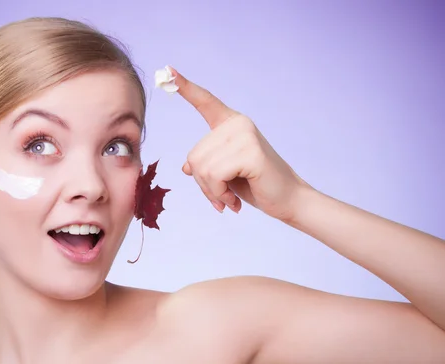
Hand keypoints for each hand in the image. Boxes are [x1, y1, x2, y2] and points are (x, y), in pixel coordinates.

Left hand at [172, 67, 309, 221]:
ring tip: (229, 199)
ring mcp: (245, 135)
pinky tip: (234, 201)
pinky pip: (214, 176)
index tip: (168, 70)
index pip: (205, 101)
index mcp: (230, 123)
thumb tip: (186, 168)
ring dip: (212, 192)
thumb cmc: (256, 185)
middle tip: (222, 196)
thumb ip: (206, 165)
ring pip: (201, 168)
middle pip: (193, 156)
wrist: (287, 200)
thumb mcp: (224, 174)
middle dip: (203, 184)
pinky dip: (220, 194)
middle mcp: (238, 123)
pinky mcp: (250, 152)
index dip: (186, 87)